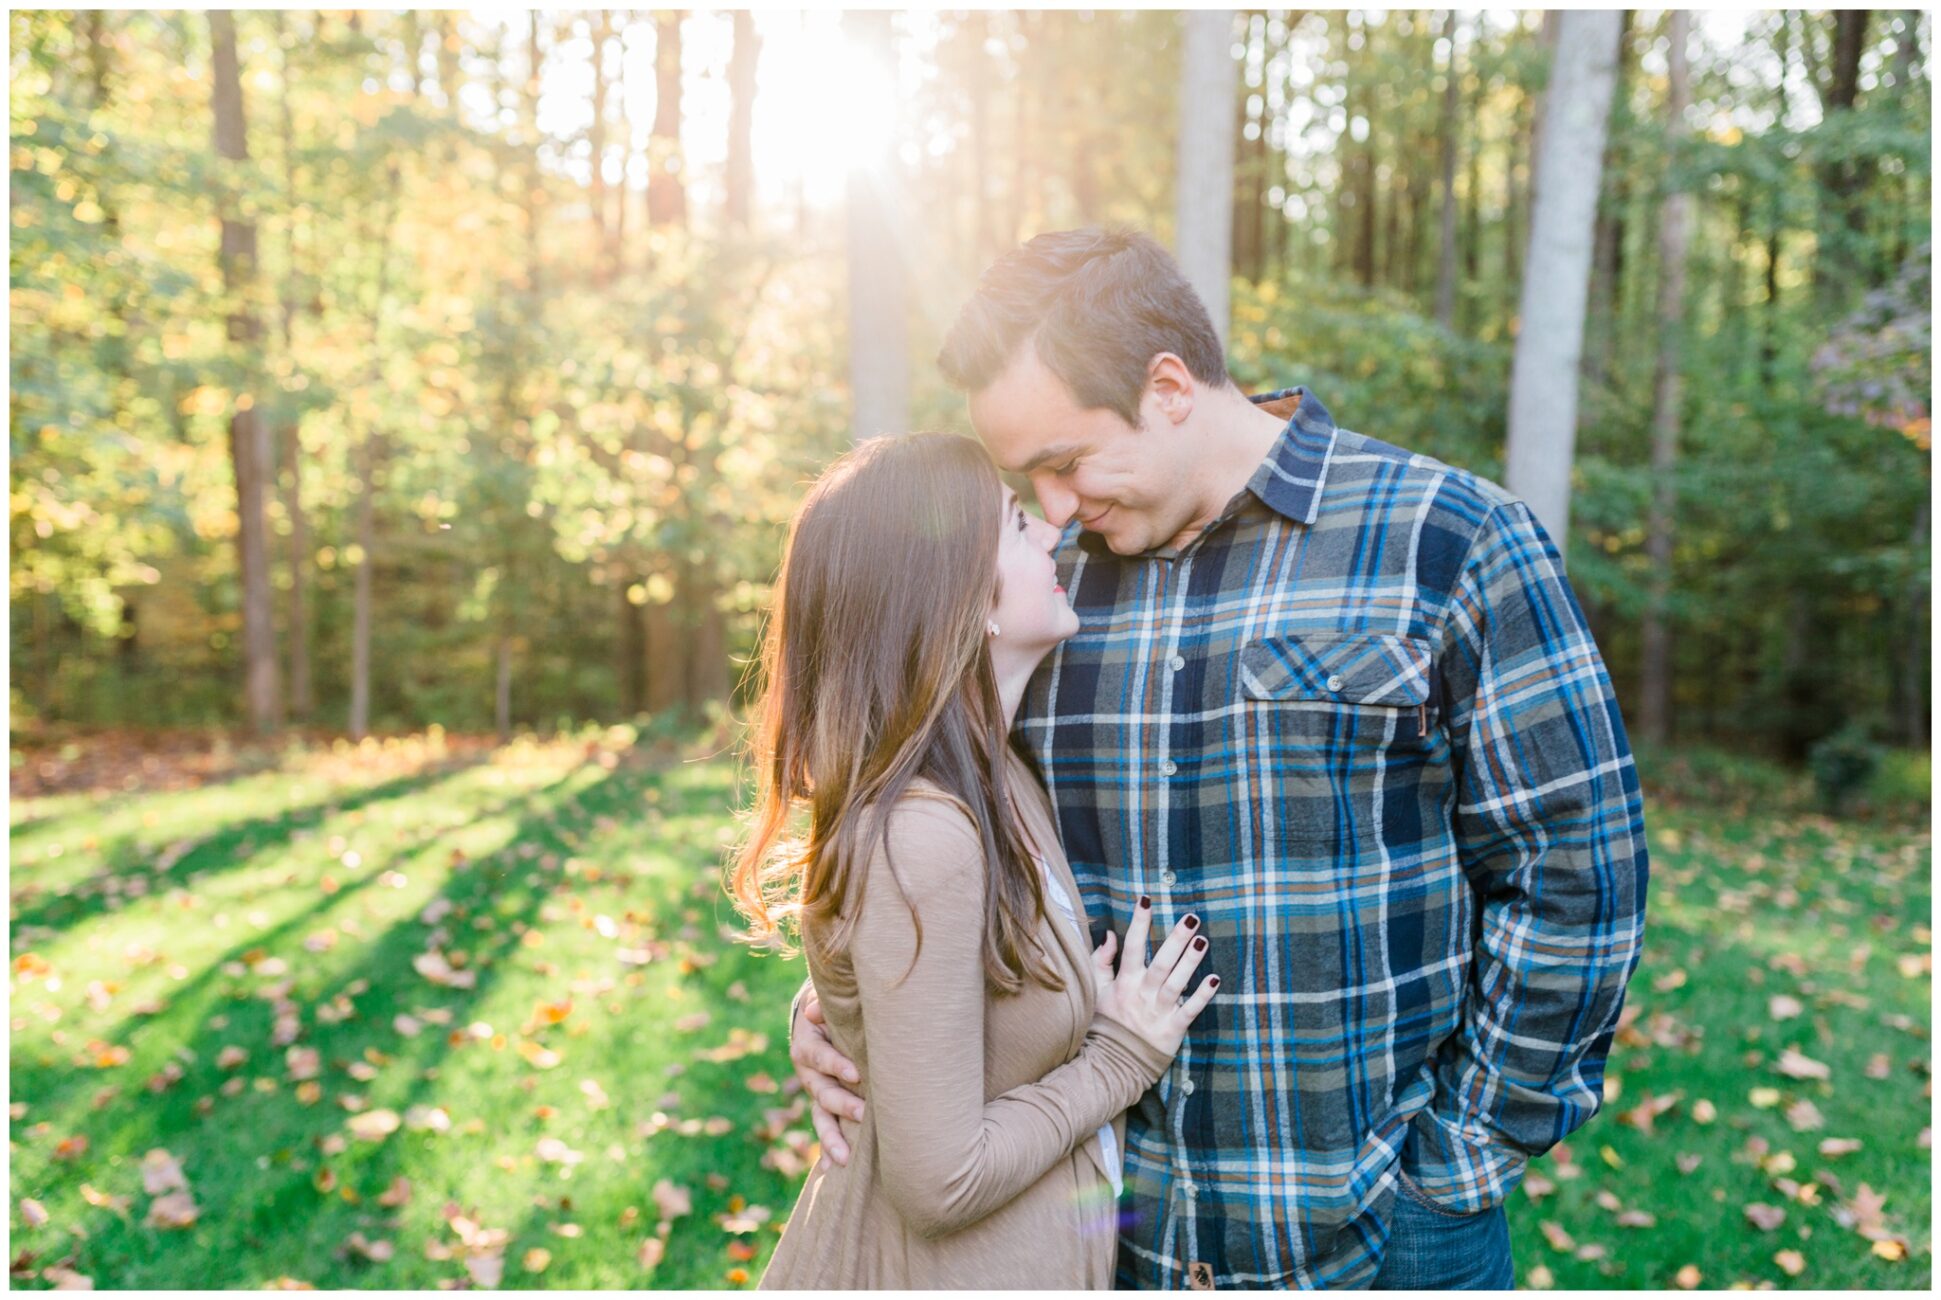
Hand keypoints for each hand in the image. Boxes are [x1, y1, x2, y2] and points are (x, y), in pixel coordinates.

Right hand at [790, 991, 863, 1167]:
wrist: (823, 1017)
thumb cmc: (834, 1006)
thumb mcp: (827, 998)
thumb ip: (822, 1002)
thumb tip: (814, 1011)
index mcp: (807, 1044)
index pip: (818, 1055)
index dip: (834, 1064)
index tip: (855, 1073)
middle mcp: (808, 1073)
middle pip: (821, 1092)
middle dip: (841, 1104)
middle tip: (863, 1113)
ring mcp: (816, 1091)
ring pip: (820, 1117)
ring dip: (831, 1137)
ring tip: (843, 1158)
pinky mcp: (826, 1105)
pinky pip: (826, 1127)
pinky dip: (827, 1148)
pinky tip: (831, 1170)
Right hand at [1090, 896, 1218, 1058]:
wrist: (1113, 1063)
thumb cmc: (1107, 1023)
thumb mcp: (1098, 991)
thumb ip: (1101, 961)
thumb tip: (1110, 934)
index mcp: (1125, 982)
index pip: (1132, 948)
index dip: (1139, 924)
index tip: (1146, 900)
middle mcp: (1143, 994)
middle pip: (1161, 962)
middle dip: (1176, 939)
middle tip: (1192, 917)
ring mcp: (1158, 1012)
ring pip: (1177, 983)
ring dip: (1190, 961)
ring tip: (1202, 940)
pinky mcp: (1173, 1029)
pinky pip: (1189, 1011)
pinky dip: (1202, 996)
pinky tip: (1214, 979)